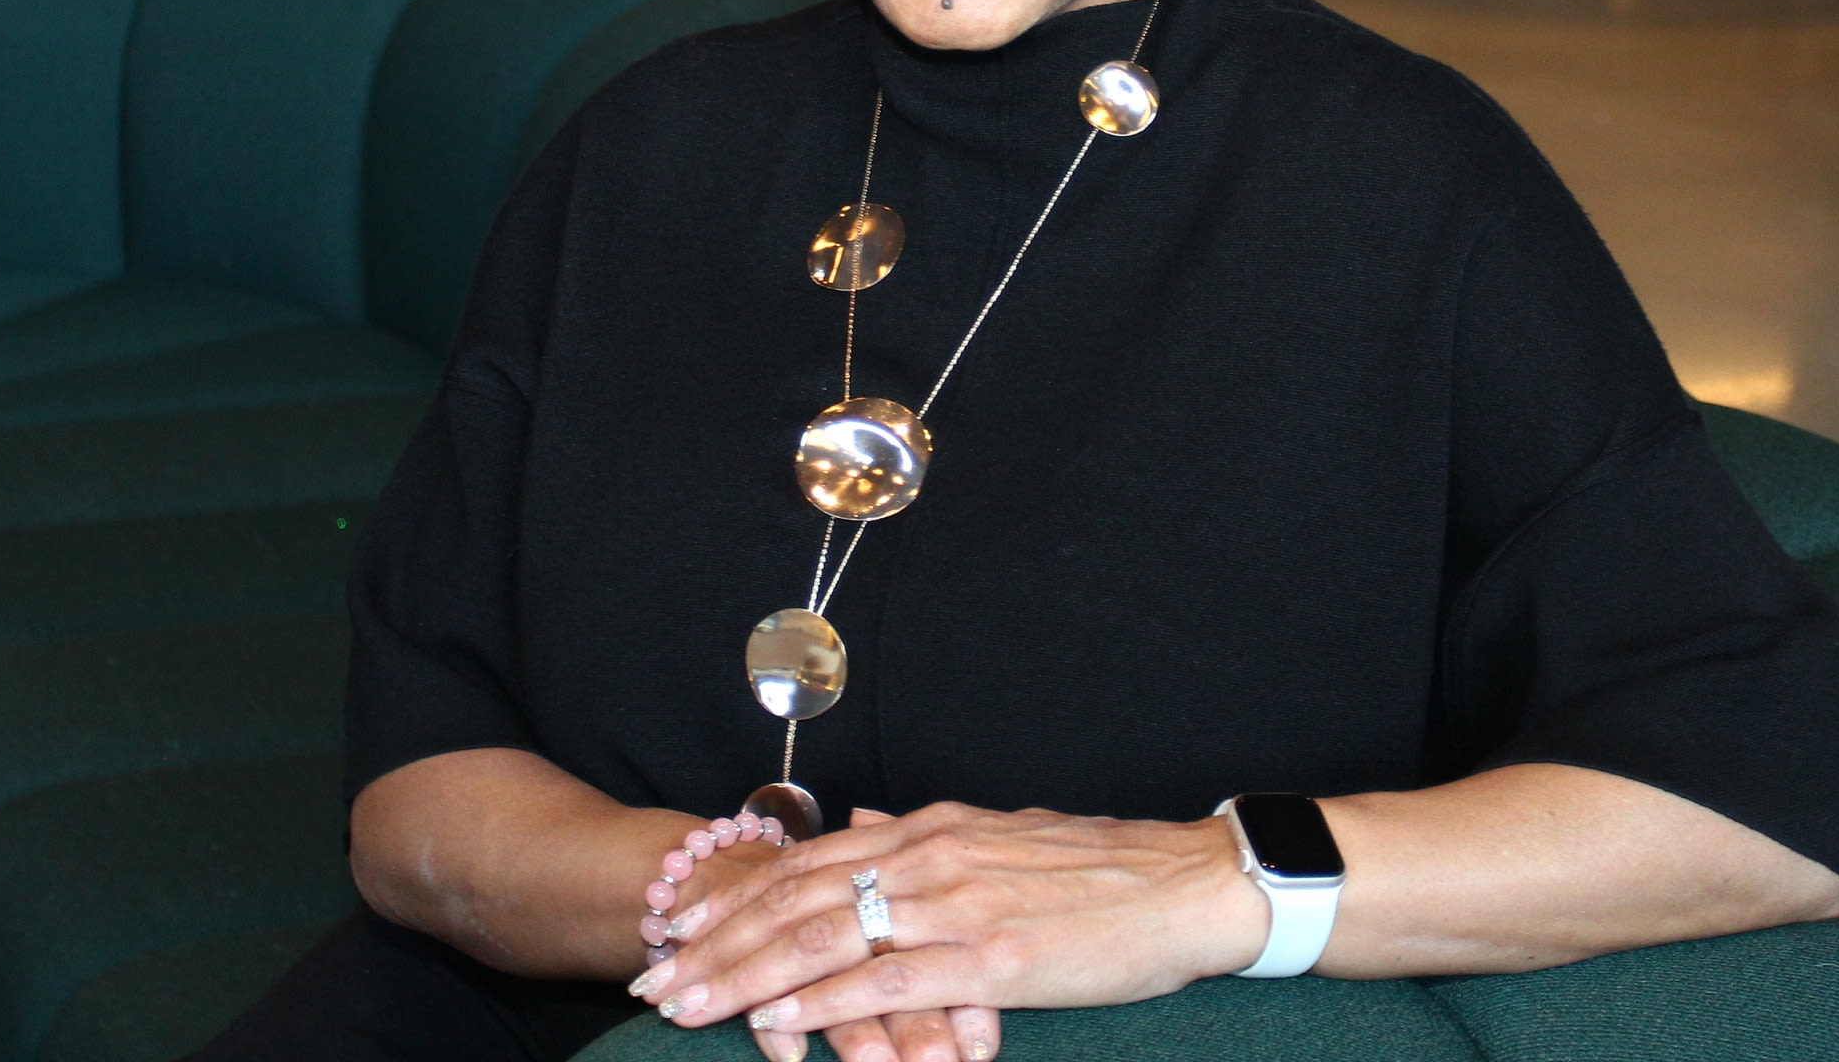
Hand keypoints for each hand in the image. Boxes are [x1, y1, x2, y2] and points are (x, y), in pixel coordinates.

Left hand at [628, 802, 1267, 1059]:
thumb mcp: (1001, 832)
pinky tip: (773, 1022)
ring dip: (742, 976)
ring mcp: (956, 906)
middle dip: (715, 941)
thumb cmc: (1103, 870)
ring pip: (823, 939)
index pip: (808, 860)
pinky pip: (886, 982)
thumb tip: (865, 815)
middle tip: (650, 974)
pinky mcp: (990, 959)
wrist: (1188, 884)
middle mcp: (929, 856)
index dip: (737, 895)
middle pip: (796, 898)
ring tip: (681, 1003)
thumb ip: (926, 832)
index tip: (679, 925)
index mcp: (931, 828)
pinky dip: (822, 1002)